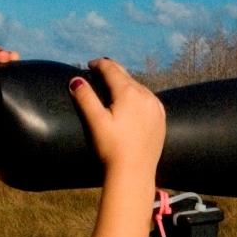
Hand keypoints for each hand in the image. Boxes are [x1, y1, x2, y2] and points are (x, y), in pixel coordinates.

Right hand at [70, 58, 164, 174]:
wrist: (135, 172)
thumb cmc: (112, 147)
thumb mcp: (95, 121)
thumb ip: (86, 98)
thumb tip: (75, 79)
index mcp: (128, 93)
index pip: (112, 70)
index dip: (99, 65)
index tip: (90, 64)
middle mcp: (146, 95)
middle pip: (126, 76)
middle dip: (112, 71)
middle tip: (100, 70)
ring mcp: (156, 107)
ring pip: (139, 86)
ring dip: (126, 83)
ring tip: (114, 84)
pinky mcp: (161, 119)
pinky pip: (148, 99)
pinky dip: (138, 94)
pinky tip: (133, 100)